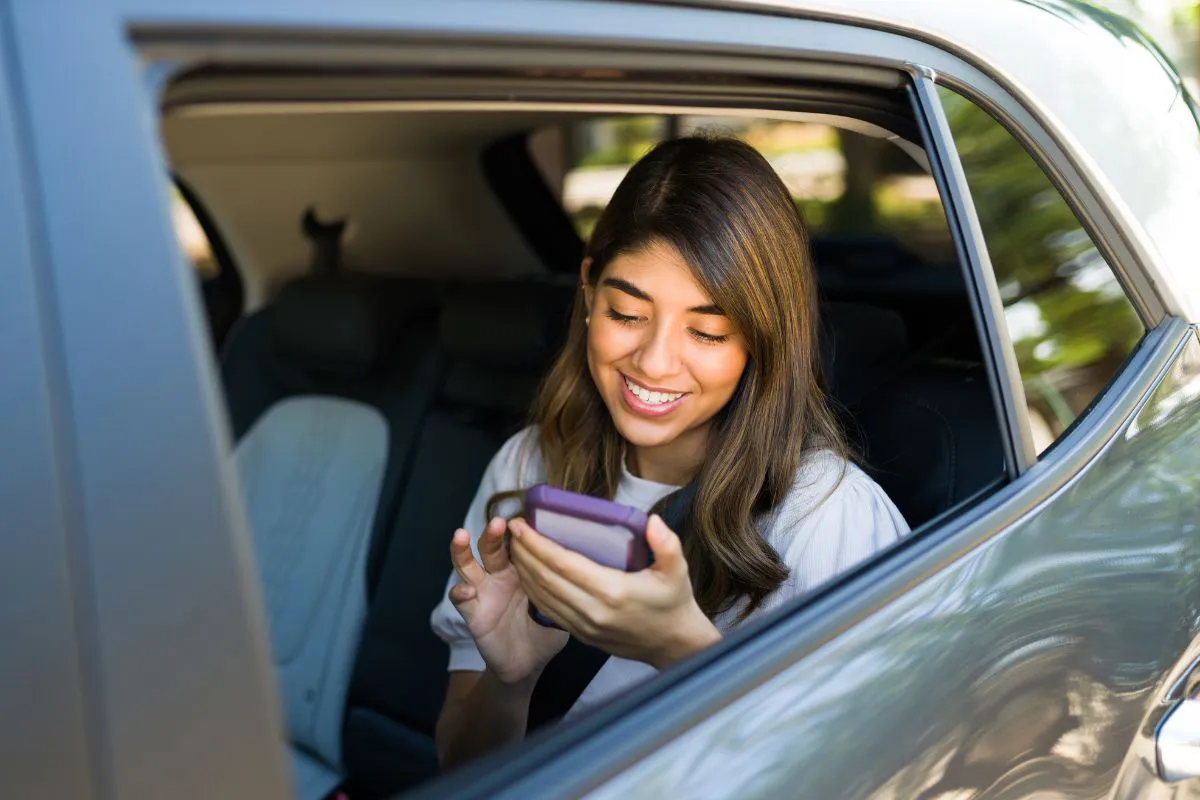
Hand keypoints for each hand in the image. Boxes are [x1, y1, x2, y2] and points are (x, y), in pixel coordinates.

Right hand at [448, 517, 567, 685]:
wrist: (527, 664)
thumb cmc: (545, 632)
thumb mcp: (560, 607)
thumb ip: (565, 588)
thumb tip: (589, 569)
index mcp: (522, 570)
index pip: (516, 543)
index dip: (518, 532)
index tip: (524, 519)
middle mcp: (500, 575)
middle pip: (490, 547)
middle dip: (492, 533)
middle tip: (498, 523)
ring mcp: (484, 591)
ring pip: (467, 565)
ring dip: (462, 550)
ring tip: (461, 535)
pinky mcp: (473, 612)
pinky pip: (461, 599)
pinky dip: (460, 592)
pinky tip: (468, 591)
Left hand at [508, 515, 721, 668]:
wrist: (674, 646)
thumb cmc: (673, 603)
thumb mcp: (678, 570)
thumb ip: (666, 544)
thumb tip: (652, 521)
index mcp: (612, 591)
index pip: (562, 564)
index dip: (537, 543)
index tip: (521, 524)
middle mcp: (592, 610)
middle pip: (545, 578)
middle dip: (523, 552)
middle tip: (512, 530)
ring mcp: (584, 626)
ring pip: (541, 596)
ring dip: (523, 571)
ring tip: (515, 547)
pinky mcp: (581, 635)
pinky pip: (548, 611)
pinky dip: (533, 590)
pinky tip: (527, 574)